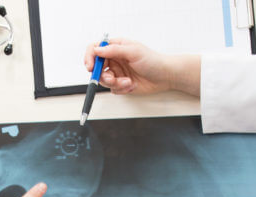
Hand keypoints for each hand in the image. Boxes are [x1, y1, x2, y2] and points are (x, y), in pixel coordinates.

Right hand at [83, 38, 200, 95]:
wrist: (165, 76)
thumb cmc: (153, 61)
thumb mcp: (133, 51)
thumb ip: (114, 50)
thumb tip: (97, 50)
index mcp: (116, 47)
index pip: (95, 49)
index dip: (90, 57)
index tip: (90, 66)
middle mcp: (114, 59)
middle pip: (96, 67)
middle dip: (103, 75)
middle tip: (112, 79)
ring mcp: (117, 72)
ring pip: (104, 80)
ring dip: (115, 83)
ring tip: (127, 82)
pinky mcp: (121, 84)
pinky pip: (113, 89)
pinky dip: (121, 89)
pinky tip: (132, 85)